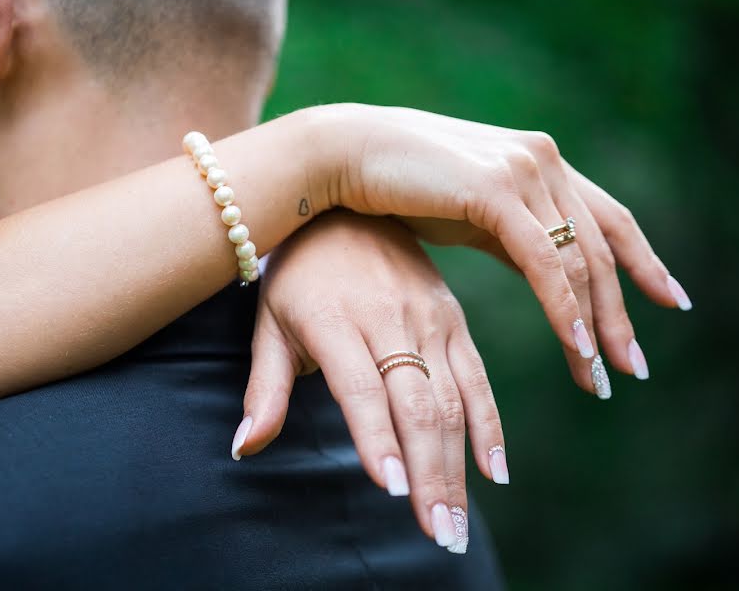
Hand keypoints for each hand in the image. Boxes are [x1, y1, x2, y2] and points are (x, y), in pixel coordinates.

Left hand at [232, 211, 506, 552]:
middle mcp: (389, 317)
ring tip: (457, 523)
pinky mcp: (453, 318)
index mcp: (335, 319)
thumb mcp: (270, 322)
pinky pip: (477, 378)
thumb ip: (263, 388)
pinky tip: (494, 471)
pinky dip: (489, 426)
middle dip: (428, 474)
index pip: (361, 388)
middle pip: (416, 404)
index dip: (377, 438)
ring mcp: (428, 317)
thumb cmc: (297, 274)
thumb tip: (243, 448)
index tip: (392, 490)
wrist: (344, 203)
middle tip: (438, 534)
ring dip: (458, 466)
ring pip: (450, 400)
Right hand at [306, 104, 690, 393]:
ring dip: (595, 324)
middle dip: (620, 313)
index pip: (609, 218)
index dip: (643, 260)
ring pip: (578, 259)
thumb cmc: (399, 185)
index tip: (668, 299)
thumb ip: (512, 234)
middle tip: (633, 367)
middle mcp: (542, 160)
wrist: (346, 152)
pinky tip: (574, 345)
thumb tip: (546, 272)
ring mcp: (521, 170)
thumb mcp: (470, 211)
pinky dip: (562, 306)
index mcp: (540, 163)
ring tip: (599, 375)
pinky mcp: (494, 189)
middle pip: (602, 247)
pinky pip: (542, 259)